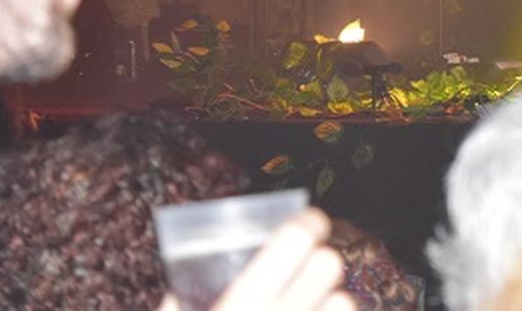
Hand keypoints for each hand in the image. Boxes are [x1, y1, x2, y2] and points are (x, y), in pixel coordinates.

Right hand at [157, 209, 352, 310]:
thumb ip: (177, 305)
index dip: (306, 223)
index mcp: (239, 305)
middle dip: (319, 261)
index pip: (295, 239)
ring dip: (329, 301)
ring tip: (309, 305)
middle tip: (308, 264)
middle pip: (329, 264)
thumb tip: (183, 281)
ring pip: (343, 301)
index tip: (307, 220)